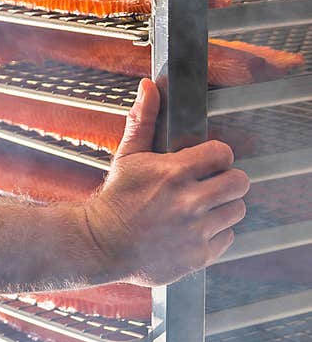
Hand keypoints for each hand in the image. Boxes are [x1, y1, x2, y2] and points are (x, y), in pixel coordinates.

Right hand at [80, 79, 248, 286]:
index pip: (223, 153)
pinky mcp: (198, 255)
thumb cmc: (115, 198)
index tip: (204, 163)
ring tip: (200, 207)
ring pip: (236, 210)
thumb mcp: (126, 156)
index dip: (215, 156)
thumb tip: (149, 86)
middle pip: (239, 182)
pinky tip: (193, 229)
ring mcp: (195, 231)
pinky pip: (228, 238)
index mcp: (173, 172)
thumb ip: (142, 120)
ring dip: (222, 207)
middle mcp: (189, 202)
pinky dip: (214, 234)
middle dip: (225, 180)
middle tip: (207, 184)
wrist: (100, 244)